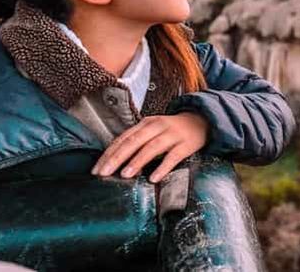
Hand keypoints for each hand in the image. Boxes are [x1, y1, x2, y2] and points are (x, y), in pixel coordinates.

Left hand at [91, 113, 207, 182]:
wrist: (202, 121)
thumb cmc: (172, 130)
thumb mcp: (153, 130)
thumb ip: (137, 141)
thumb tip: (115, 160)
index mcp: (146, 123)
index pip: (123, 138)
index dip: (109, 153)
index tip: (97, 169)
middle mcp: (157, 126)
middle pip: (134, 141)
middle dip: (117, 157)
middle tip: (104, 172)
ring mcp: (172, 134)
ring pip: (152, 147)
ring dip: (137, 161)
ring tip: (125, 174)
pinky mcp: (186, 144)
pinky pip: (174, 156)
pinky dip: (163, 167)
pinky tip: (154, 178)